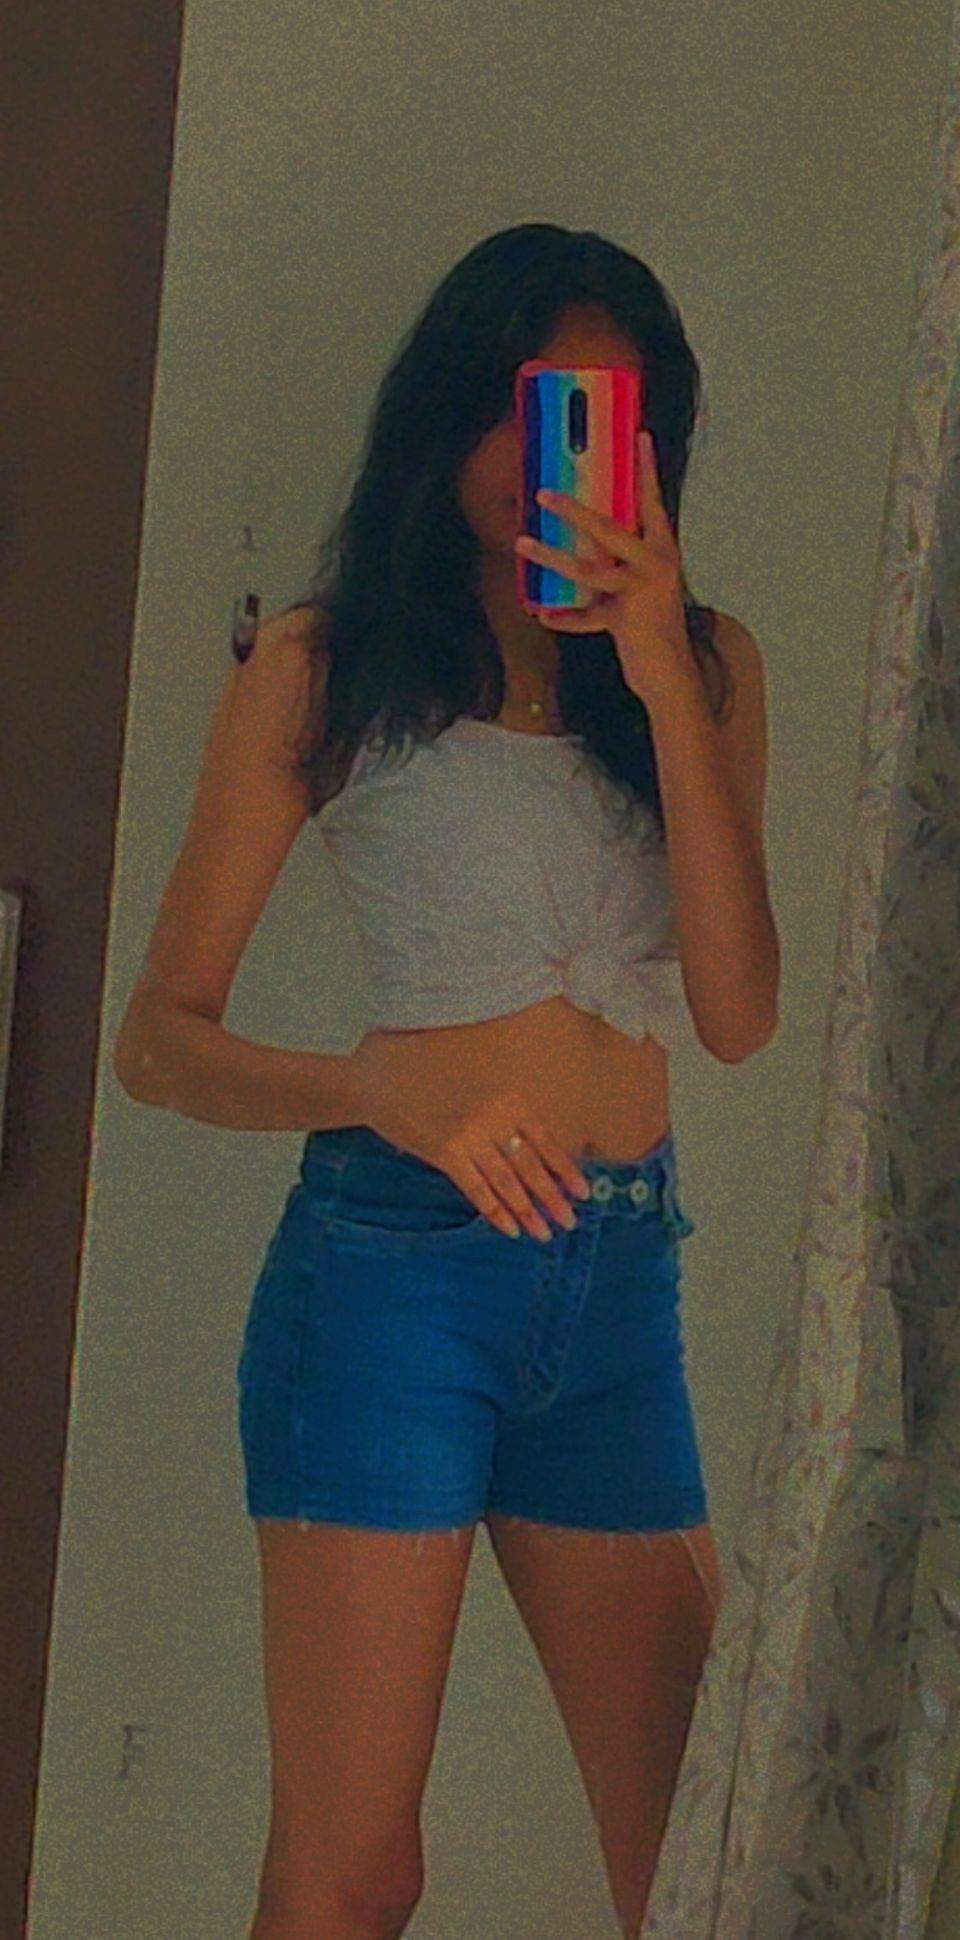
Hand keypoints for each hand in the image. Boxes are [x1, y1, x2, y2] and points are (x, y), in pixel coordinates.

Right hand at [351, 1031, 590, 1240]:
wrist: (380, 1079)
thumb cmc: (430, 1078)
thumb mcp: (478, 1084)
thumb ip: (504, 1110)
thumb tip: (530, 1146)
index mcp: (507, 1098)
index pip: (545, 1141)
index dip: (565, 1169)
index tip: (583, 1192)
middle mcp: (493, 1117)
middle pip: (530, 1165)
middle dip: (552, 1198)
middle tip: (569, 1221)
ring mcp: (469, 1136)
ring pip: (506, 1182)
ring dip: (528, 1211)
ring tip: (544, 1233)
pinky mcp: (444, 1153)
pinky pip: (476, 1189)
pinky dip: (494, 1211)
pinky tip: (509, 1228)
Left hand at [514, 428, 691, 708]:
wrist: (672, 675)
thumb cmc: (654, 628)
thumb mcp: (642, 589)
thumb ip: (618, 566)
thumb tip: (581, 546)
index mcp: (661, 552)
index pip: (652, 502)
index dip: (646, 470)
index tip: (640, 437)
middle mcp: (656, 566)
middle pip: (610, 529)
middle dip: (574, 510)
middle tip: (544, 493)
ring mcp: (642, 592)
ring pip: (589, 569)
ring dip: (552, 556)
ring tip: (522, 543)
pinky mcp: (626, 620)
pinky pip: (586, 615)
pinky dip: (564, 616)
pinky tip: (541, 613)